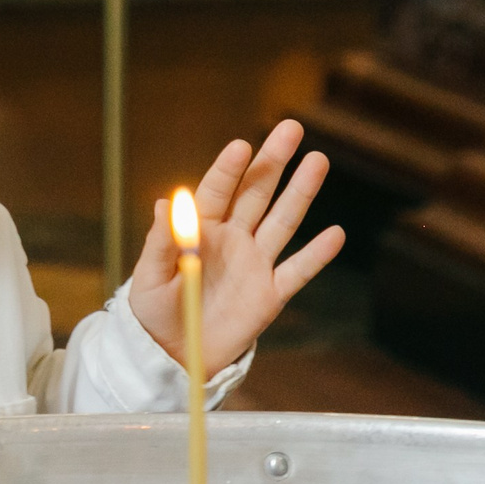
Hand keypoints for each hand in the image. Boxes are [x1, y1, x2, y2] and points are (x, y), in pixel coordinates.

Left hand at [129, 120, 344, 369]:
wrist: (172, 354)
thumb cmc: (154, 312)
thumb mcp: (148, 278)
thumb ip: (160, 242)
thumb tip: (166, 201)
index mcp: (198, 230)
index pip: (216, 191)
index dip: (228, 169)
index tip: (241, 146)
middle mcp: (231, 239)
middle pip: (256, 194)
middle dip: (273, 161)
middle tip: (291, 128)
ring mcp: (254, 264)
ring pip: (282, 222)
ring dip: (301, 193)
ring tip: (318, 161)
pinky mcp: (270, 294)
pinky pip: (298, 271)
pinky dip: (317, 255)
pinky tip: (336, 234)